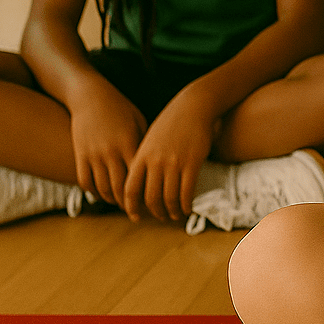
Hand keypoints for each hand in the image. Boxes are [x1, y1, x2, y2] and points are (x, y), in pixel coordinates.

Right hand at [68, 78, 146, 206]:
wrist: (90, 96)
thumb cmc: (120, 108)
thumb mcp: (138, 122)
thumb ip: (145, 144)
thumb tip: (155, 167)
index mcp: (130, 144)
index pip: (139, 178)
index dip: (146, 194)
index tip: (154, 204)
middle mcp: (111, 152)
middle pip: (120, 189)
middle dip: (130, 205)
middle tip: (138, 213)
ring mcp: (93, 154)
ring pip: (102, 188)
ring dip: (112, 200)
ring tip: (122, 205)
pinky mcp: (80, 154)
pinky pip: (85, 181)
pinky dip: (93, 192)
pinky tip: (102, 195)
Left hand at [122, 91, 217, 222]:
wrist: (192, 107)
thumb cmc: (171, 122)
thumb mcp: (150, 139)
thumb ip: (143, 160)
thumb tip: (140, 183)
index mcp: (141, 156)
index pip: (130, 189)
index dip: (132, 207)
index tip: (136, 217)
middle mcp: (155, 162)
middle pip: (150, 198)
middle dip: (156, 213)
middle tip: (161, 217)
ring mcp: (174, 163)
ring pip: (169, 198)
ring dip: (172, 211)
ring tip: (176, 215)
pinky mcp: (192, 163)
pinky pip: (186, 191)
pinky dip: (186, 204)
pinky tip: (188, 208)